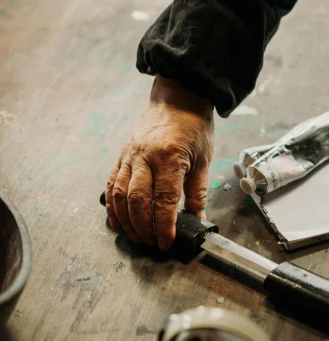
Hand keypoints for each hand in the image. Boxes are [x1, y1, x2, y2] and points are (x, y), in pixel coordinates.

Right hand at [106, 76, 213, 249]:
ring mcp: (130, 155)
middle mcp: (145, 157)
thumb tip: (198, 219)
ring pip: (120, 194)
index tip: (166, 242)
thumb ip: (198, 192)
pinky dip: (112, 205)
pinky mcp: (122, 155)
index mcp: (169, 158)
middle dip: (143, 227)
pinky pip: (112, 183)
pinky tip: (117, 221)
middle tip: (151, 242)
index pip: (164, 200)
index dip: (164, 225)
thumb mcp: (204, 160)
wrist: (178, 98)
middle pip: (137, 200)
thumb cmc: (193, 127)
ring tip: (136, 236)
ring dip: (126, 220)